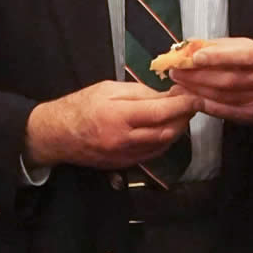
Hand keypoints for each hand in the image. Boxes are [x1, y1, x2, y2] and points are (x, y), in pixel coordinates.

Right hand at [24, 80, 199, 169]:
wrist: (57, 135)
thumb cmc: (81, 106)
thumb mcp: (109, 88)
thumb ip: (140, 92)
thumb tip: (167, 95)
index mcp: (119, 116)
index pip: (161, 111)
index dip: (184, 104)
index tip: (196, 96)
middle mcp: (125, 140)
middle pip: (168, 131)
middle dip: (184, 117)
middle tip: (190, 103)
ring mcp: (125, 155)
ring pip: (164, 144)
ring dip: (177, 129)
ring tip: (180, 113)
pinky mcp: (125, 164)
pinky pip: (154, 153)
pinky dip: (165, 140)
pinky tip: (166, 127)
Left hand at [171, 37, 252, 128]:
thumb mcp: (252, 48)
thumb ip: (224, 46)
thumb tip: (192, 45)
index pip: (242, 57)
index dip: (218, 57)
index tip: (195, 57)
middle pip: (228, 79)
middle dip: (198, 75)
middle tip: (176, 70)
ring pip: (222, 96)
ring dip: (196, 89)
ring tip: (178, 83)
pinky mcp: (251, 116)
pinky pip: (223, 110)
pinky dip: (204, 103)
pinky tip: (190, 97)